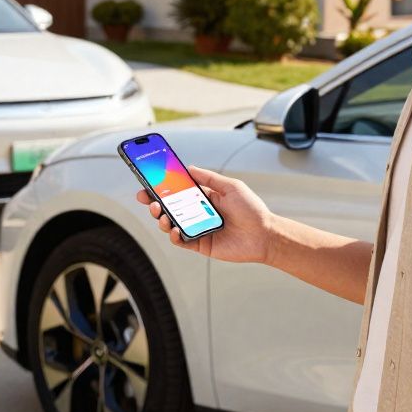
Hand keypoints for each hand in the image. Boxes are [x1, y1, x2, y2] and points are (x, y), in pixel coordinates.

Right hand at [135, 166, 276, 265]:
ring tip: (161, 215)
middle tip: (147, 199)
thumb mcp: (231, 186)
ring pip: (171, 224)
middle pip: (169, 208)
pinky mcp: (200, 244)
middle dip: (154, 203)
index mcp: (203, 198)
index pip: (178, 191)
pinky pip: (181, 241)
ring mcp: (197, 229)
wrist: (265, 235)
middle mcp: (197, 213)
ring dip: (161, 219)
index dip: (161, 187)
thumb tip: (188, 167)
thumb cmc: (251, 210)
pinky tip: (175, 230)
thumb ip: (209, 178)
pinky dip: (174, 236)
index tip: (148, 181)